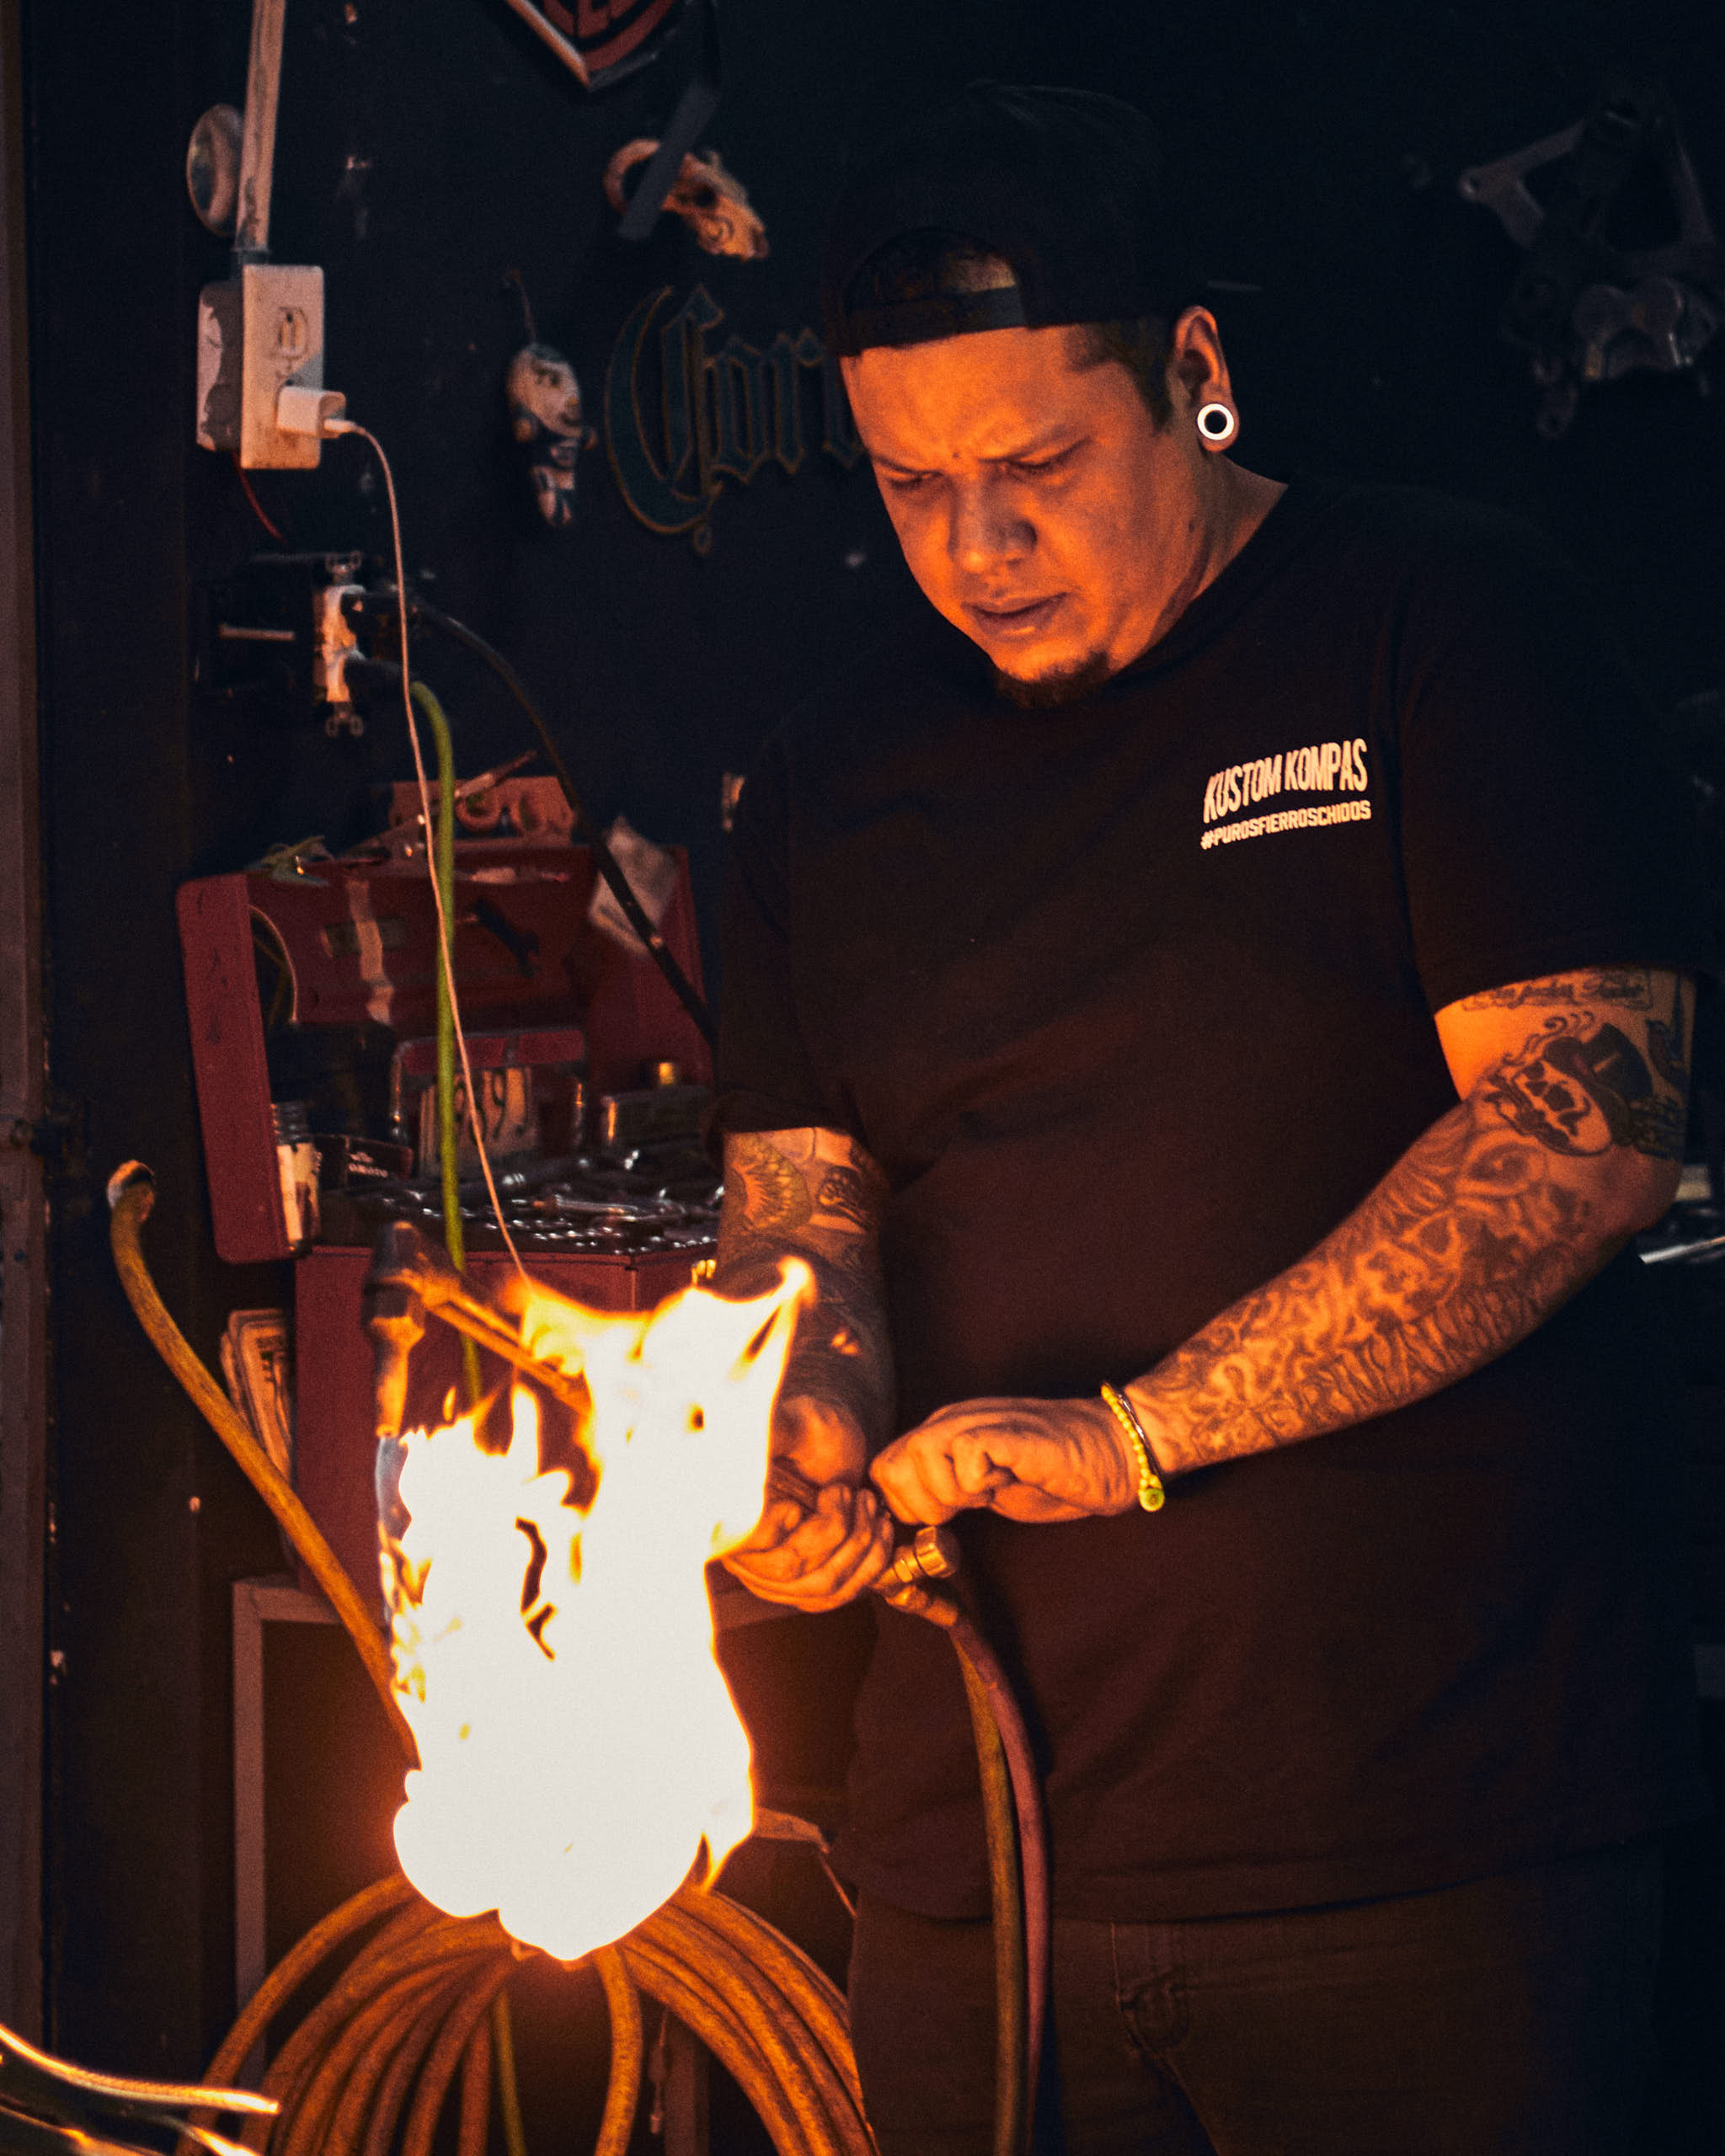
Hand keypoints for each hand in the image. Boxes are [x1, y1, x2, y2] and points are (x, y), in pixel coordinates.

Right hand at [722, 1393, 897, 1611]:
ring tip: (867, 1503)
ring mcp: (771, 1575)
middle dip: (832, 1529)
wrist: (830, 1446)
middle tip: (845, 1492)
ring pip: (818, 1586)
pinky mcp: (801, 1587)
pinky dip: (869, 1564)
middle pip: (787, 1568)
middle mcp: (740, 1551)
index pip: (742, 1539)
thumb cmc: (807, 1430)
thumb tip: (751, 1439)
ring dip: (857, 1544)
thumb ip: (772, 1431)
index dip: (772, 1527)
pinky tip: (879, 1529)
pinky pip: (837, 1595)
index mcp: (724, 1510)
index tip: (794, 1503)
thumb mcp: (790, 1423)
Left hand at [870, 1396, 1139, 1524]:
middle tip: (961, 1513)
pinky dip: (976, 1482)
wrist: (1115, 1452)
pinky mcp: (1009, 1433)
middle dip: (918, 1505)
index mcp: (943, 1434)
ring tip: (987, 1493)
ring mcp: (979, 1422)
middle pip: (889, 1467)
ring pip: (920, 1455)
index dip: (901, 1507)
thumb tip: (909, 1525)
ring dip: (947, 1493)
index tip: (938, 1526)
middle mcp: (953, 1421)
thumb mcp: (986, 1491)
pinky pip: (965, 1454)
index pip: (883, 1471)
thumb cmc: (1055, 1475)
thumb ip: (947, 1496)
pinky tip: (1004, 1482)